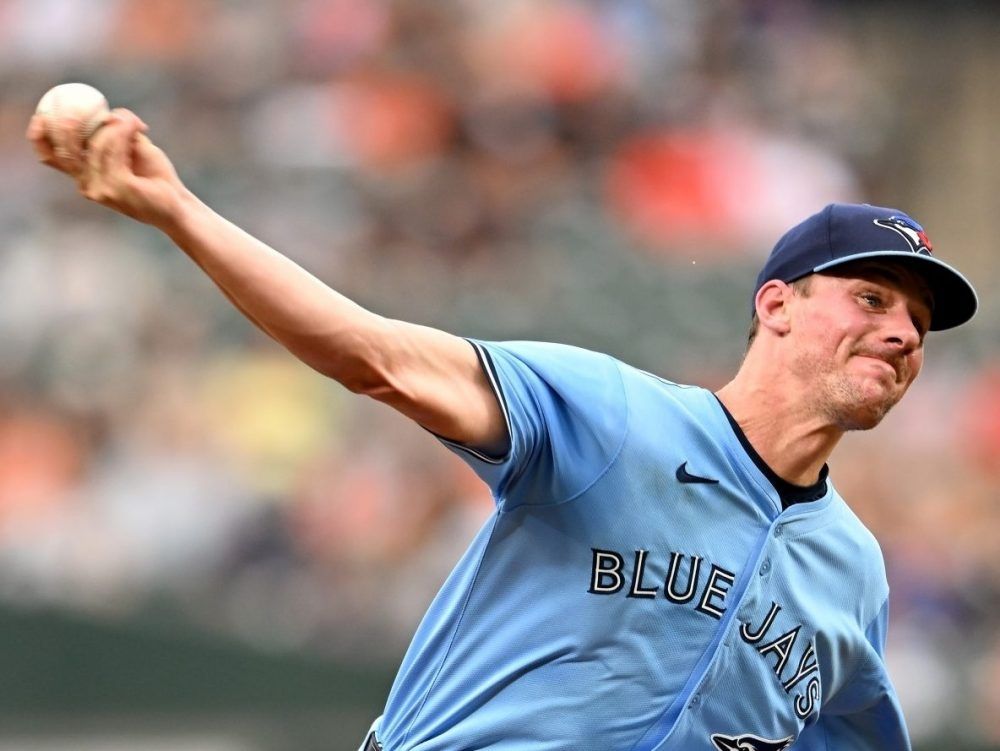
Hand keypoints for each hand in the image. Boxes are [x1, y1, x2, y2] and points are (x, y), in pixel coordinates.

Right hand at [27, 108, 189, 229]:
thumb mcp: (132, 148)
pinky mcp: (117, 189)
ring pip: (97, 145)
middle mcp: (87, 185)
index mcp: (84, 176)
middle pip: (66, 149)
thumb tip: (107, 112)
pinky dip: (124, 133)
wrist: (179, 204)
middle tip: (83, 105)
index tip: (45, 111)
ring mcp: (100, 189)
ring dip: (115, 127)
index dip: (40, 134)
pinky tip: (138, 127)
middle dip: (71, 123)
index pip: (50, 156)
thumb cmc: (155, 176)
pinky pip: (114, 151)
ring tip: (133, 121)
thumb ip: (114, 131)